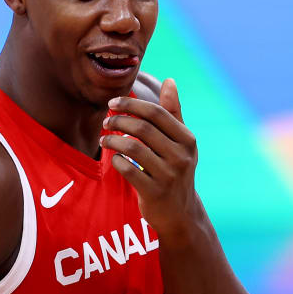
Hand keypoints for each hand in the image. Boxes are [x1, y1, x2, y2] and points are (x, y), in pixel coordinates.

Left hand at [101, 78, 202, 242]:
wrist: (180, 213)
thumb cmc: (175, 169)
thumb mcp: (180, 142)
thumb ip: (173, 112)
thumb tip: (169, 80)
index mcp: (187, 139)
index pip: (156, 112)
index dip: (131, 103)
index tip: (112, 103)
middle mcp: (182, 156)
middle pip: (142, 128)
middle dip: (118, 121)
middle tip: (105, 121)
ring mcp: (169, 175)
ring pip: (132, 148)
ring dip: (112, 140)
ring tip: (105, 140)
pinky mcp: (155, 192)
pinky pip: (127, 169)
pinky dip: (116, 161)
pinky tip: (114, 159)